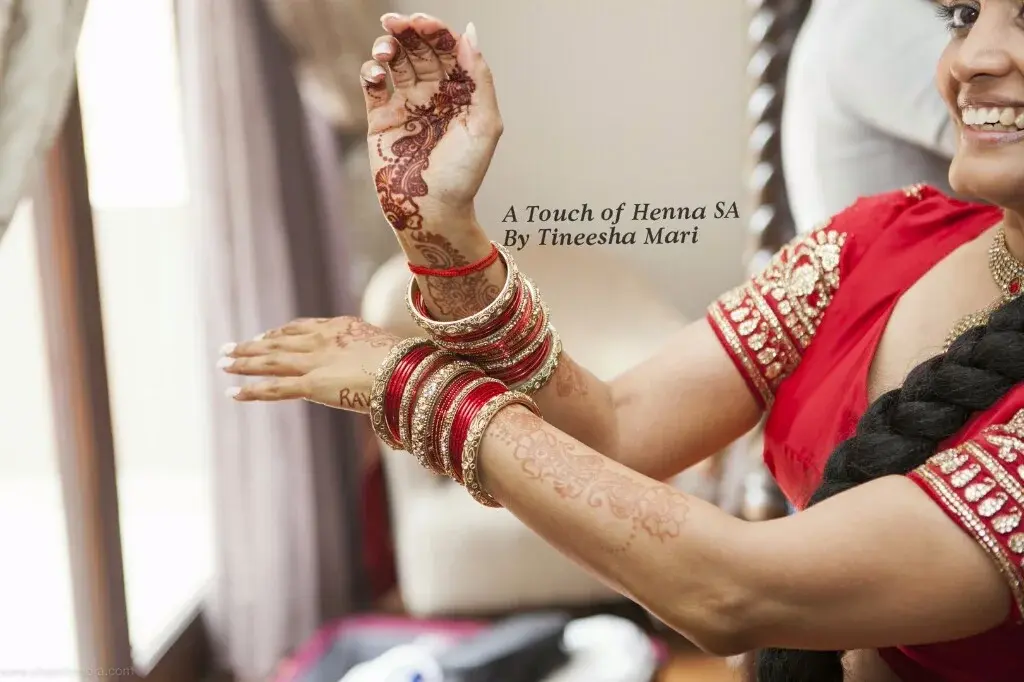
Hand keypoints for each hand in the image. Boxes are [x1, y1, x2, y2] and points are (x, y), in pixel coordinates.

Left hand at [218, 317, 398, 413]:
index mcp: (340, 326)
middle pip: (278, 342)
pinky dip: (251, 391)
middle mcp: (322, 340)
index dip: (278, 334)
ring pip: (270, 361)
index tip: (264, 337)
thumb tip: (382, 367)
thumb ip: (376, 356)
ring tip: (222, 361)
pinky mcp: (312, 384)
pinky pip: (275, 389)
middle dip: (251, 345)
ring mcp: (315, 362)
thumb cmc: (408, 363)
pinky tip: (232, 392)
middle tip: (228, 346)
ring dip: (243, 361)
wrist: (406, 369)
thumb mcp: (390, 351)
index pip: (300, 328)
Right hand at [360, 13, 501, 232]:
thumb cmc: (463, 174)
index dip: (435, 30)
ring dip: (389, 47)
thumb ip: (479, 78)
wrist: (431, 210)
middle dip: (408, 32)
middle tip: (395, 22)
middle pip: (419, 50)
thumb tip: (469, 32)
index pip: (447, 49)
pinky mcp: (380, 119)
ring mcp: (405, 105)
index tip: (421, 22)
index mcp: (460, 93)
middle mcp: (433, 95)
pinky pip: (372, 85)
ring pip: (395, 62)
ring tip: (385, 50)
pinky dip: (371, 72)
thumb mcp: (485, 124)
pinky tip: (376, 73)